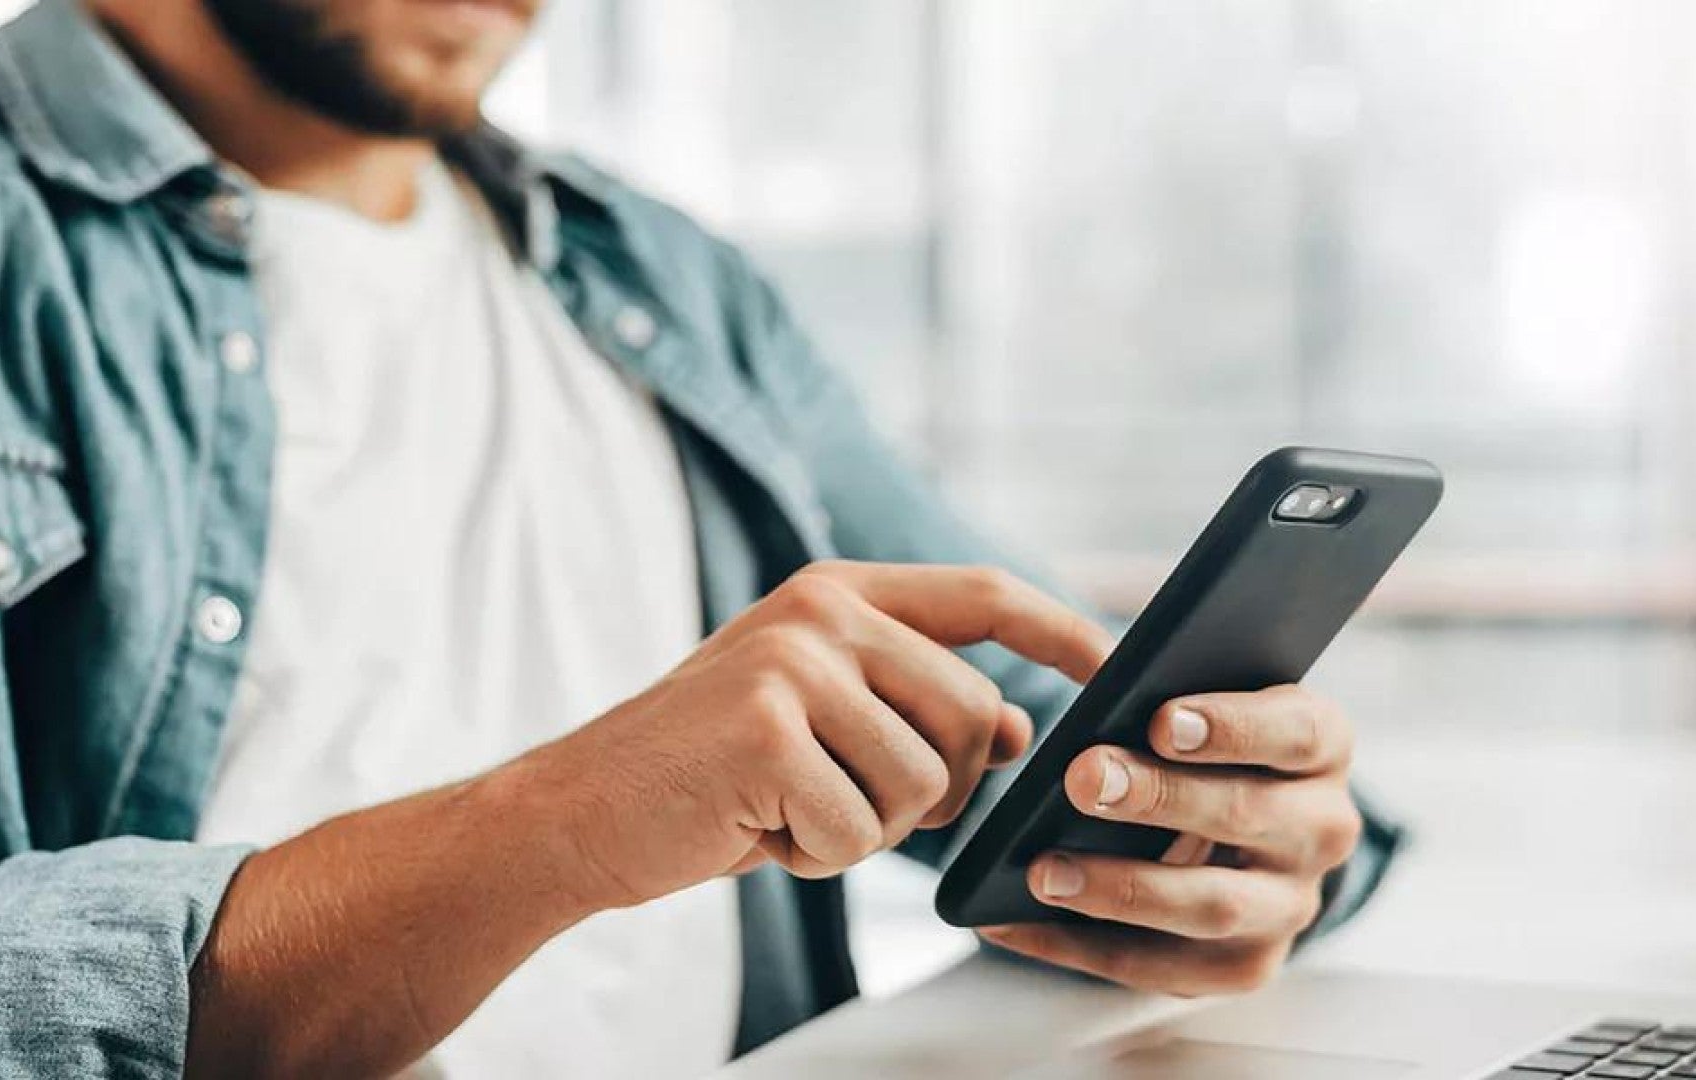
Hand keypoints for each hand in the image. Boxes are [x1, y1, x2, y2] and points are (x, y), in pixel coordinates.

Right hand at [517, 560, 1112, 910]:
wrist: (579, 812)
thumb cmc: (711, 774)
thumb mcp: (818, 715)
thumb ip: (913, 703)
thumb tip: (1024, 735)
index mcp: (839, 592)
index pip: (983, 596)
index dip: (1061, 633)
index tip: (1117, 670)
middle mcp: (821, 608)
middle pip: (976, 715)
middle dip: (938, 790)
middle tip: (847, 802)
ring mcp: (792, 661)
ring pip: (924, 782)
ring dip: (866, 828)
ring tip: (788, 808)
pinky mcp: (765, 728)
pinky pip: (858, 826)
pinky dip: (816, 855)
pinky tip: (757, 828)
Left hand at [980, 686, 1359, 996]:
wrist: (1241, 833)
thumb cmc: (1206, 749)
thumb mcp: (1209, 710)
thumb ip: (1172, 704)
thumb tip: (1099, 716)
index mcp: (1321, 748)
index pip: (1297, 731)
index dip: (1232, 726)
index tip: (1161, 719)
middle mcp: (1323, 829)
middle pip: (1247, 814)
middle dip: (1158, 799)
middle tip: (1082, 780)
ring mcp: (1290, 906)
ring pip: (1212, 904)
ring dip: (1122, 889)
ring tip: (1044, 871)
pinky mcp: (1246, 965)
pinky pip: (1163, 967)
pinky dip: (1082, 947)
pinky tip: (1017, 923)